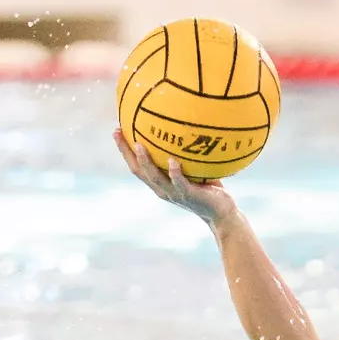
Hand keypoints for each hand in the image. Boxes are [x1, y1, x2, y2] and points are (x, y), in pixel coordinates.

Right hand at [113, 129, 238, 227]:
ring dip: (145, 161)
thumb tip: (184, 126)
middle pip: (138, 170)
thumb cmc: (208, 188)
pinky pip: (180, 183)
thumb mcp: (193, 169)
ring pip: (155, 177)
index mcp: (159, 183)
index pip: (136, 166)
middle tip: (117, 133)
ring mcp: (175, 193)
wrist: (222, 213)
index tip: (116, 131)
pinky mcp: (189, 196)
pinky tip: (172, 161)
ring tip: (139, 145)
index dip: (124, 150)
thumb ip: (185, 155)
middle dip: (126, 152)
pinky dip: (175, 173)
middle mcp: (162, 189)